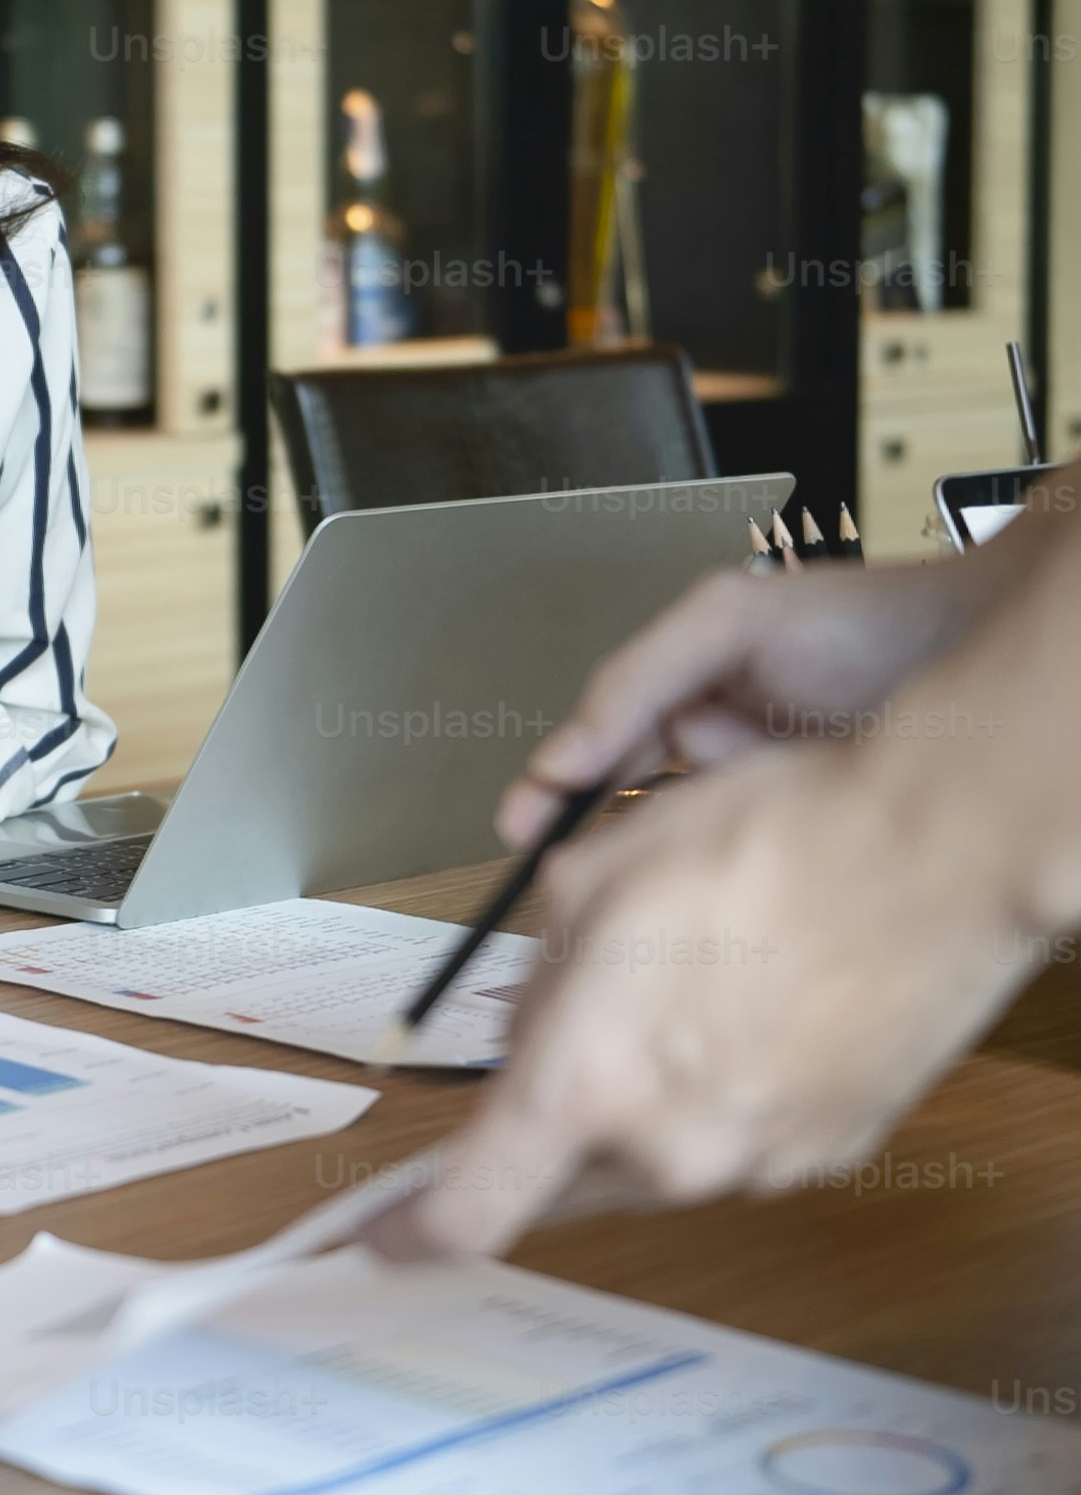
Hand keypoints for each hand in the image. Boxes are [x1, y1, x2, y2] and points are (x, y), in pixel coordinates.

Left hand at [368, 730, 1029, 1263]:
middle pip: (563, 1173)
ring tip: (684, 981)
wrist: (937, 853)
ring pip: (652, 1154)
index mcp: (587, 1085)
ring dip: (638, 1096)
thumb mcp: (595, 877)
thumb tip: (527, 1020)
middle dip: (546, 1114)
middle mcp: (668, 1149)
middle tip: (568, 1024)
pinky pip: (733, 1138)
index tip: (381, 1236)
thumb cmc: (768, 843)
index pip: (470, 1208)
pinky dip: (716, 1090)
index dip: (411, 1231)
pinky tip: (748, 1005)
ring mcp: (756, 1160)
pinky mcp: (824, 1151)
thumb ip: (538, 974)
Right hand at [497, 554, 1000, 849]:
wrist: (975, 654)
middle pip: (633, 811)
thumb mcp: (728, 621)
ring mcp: (761, 802)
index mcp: (686, 699)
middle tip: (583, 872)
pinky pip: (741, 869)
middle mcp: (719, 754)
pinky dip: (730, 873)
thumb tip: (569, 753)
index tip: (519, 829)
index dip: (553, 792)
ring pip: (684, 846)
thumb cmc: (868, 623)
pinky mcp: (803, 842)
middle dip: (612, 838)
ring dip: (676, 853)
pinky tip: (739, 866)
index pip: (597, 753)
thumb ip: (636, 677)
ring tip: (694, 850)